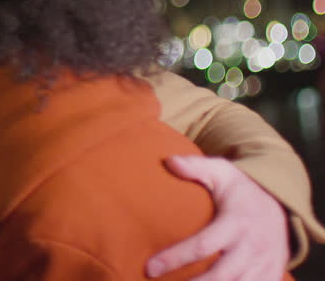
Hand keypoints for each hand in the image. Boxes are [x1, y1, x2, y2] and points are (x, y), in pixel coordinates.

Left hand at [146, 155, 288, 279]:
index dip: (175, 258)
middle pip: (220, 276)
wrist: (280, 206)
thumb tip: (170, 161)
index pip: (203, 246)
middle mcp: (252, 247)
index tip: (150, 268)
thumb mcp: (221, 172)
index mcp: (236, 223)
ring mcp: (264, 264)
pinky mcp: (270, 275)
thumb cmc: (240, 190)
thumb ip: (195, 167)